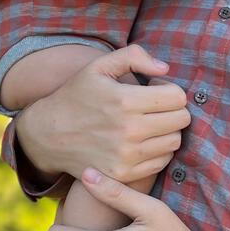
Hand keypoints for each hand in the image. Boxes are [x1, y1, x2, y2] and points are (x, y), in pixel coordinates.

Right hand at [16, 45, 189, 183]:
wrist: (48, 134)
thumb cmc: (77, 96)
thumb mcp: (98, 66)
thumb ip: (133, 56)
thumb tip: (165, 69)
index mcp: (125, 101)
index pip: (178, 97)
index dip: (169, 90)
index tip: (153, 89)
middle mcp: (129, 131)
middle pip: (181, 120)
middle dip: (172, 109)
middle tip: (154, 106)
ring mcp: (127, 156)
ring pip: (174, 142)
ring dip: (167, 130)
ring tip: (148, 123)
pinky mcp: (124, 174)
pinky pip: (162, 162)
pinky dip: (158, 150)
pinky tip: (142, 140)